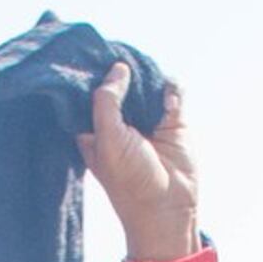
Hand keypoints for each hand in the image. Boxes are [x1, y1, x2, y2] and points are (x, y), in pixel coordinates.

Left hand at [81, 63, 198, 257]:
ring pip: (147, 80)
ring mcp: (147, 117)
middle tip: (124, 58)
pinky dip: (171, 90)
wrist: (167, 208)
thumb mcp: (107, 139)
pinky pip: (172, 90)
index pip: (89, 89)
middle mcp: (120, 119)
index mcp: (95, 125)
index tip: (91, 53)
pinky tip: (168, 106)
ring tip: (149, 84)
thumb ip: (106, 100)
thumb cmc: (129, 182)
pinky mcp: (173, 119)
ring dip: (149, 77)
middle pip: (120, 79)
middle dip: (122, 68)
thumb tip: (118, 69)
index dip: (90, 72)